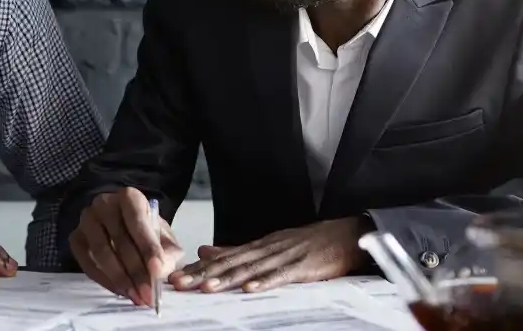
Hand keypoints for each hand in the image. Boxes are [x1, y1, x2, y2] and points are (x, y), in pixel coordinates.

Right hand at [69, 187, 183, 306]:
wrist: (121, 226)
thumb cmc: (145, 232)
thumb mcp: (163, 238)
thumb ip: (167, 254)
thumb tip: (158, 272)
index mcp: (129, 197)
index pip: (138, 221)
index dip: (148, 247)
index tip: (157, 270)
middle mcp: (104, 203)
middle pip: (120, 240)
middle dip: (136, 271)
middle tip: (148, 294)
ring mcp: (86, 220)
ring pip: (102, 252)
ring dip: (120, 278)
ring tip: (135, 297)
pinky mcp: (76, 238)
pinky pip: (87, 263)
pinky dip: (104, 280)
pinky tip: (120, 291)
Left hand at [169, 216, 370, 292]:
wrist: (348, 234)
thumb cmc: (310, 243)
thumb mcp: (271, 245)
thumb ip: (239, 251)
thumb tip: (206, 251)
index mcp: (259, 245)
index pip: (224, 258)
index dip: (198, 268)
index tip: (174, 276)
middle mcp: (267, 248)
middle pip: (231, 262)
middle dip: (203, 273)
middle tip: (179, 283)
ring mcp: (285, 255)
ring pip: (252, 268)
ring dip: (228, 278)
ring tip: (206, 287)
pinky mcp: (304, 266)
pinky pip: (282, 275)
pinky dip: (266, 281)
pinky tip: (250, 288)